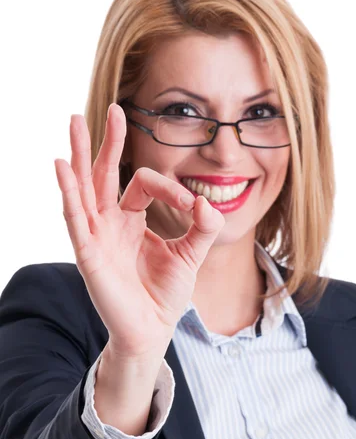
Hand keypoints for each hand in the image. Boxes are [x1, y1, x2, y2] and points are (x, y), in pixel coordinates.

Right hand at [54, 103, 224, 363]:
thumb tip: (208, 201)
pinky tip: (63, 166)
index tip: (193, 204)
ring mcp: (96, 236)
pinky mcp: (88, 254)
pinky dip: (69, 192)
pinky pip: (76, 218)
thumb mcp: (191, 255)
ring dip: (80, 155)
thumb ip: (202, 227)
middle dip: (106, 141)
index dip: (170, 187)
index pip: (143, 184)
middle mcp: (109, 223)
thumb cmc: (164, 295)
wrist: (152, 330)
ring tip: (75, 122)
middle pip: (103, 174)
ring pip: (84, 187)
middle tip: (112, 108)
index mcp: (131, 220)